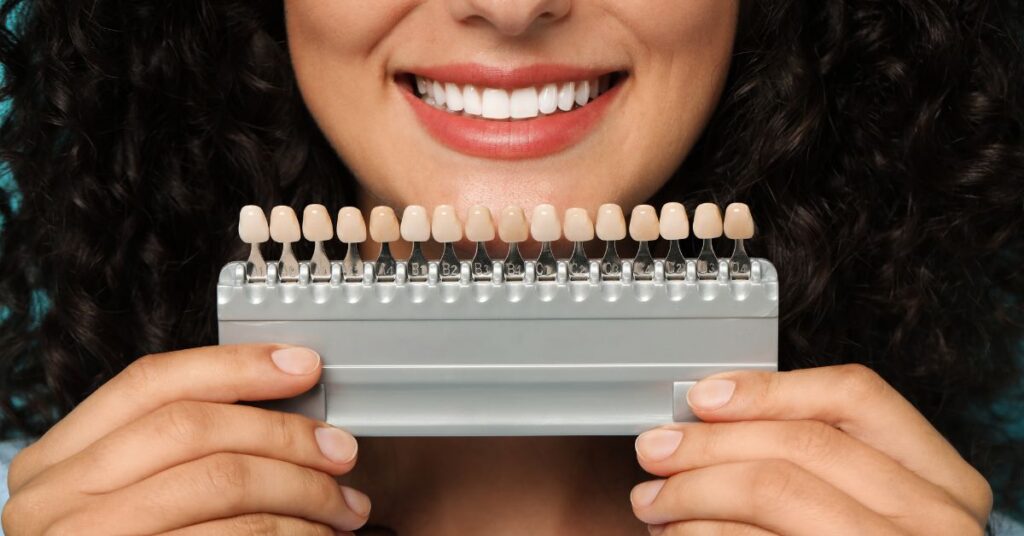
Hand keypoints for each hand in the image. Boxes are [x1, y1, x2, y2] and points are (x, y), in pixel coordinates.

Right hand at [2, 344, 370, 534]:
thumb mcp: (131, 495)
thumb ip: (183, 451)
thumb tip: (284, 408)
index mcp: (57, 462)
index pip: (151, 382)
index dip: (236, 366)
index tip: (303, 367)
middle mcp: (54, 502)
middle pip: (194, 429)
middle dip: (284, 435)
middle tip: (340, 450)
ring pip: (221, 483)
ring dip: (302, 491)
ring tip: (343, 507)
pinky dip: (288, 533)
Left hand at [630, 365, 992, 534]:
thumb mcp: (874, 510)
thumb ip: (817, 462)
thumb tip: (715, 419)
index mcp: (943, 481)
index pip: (855, 397)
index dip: (770, 389)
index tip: (704, 398)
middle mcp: (935, 521)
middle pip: (800, 444)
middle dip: (709, 444)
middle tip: (654, 451)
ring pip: (772, 490)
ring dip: (692, 491)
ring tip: (654, 501)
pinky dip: (702, 535)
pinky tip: (678, 535)